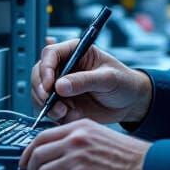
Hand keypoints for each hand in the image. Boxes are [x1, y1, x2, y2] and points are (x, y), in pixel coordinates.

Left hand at [18, 118, 149, 169]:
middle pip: (37, 155)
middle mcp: (76, 139)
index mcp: (80, 127)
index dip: (28, 153)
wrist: (147, 168)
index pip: (41, 137)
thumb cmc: (129, 157)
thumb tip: (54, 155)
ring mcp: (77, 158)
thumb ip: (77, 140)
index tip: (25, 163)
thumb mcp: (100, 136)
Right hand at [30, 36, 151, 126]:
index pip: (50, 54)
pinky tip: (73, 116)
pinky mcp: (62, 103)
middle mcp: (64, 68)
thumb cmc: (124, 82)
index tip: (48, 86)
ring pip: (40, 94)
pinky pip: (49, 110)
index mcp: (75, 52)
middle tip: (52, 105)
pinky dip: (56, 116)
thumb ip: (85, 81)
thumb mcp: (108, 79)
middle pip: (39, 75)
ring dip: (48, 106)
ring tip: (66, 113)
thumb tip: (60, 86)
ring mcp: (61, 87)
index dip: (45, 69)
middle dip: (41, 91)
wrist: (130, 104)